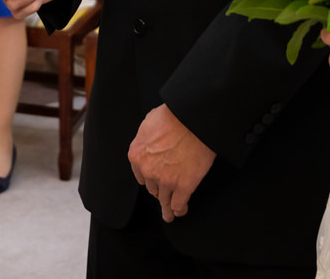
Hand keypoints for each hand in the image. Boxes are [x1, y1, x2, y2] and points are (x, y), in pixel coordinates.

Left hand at [127, 104, 214, 222]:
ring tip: (170, 212)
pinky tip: (180, 212)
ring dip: (167, 206)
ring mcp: (165, 180)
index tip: (154, 181)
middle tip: (166, 191)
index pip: (140, 175)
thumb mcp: (149, 122)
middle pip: (152, 187)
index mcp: (137, 154)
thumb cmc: (174, 116)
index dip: (149, 178)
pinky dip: (179, 210)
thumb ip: (146, 138)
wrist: (193, 119)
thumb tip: (150, 141)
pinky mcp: (183, 186)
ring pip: (164, 199)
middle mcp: (148, 170)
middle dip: (159, 188)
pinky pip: (178, 204)